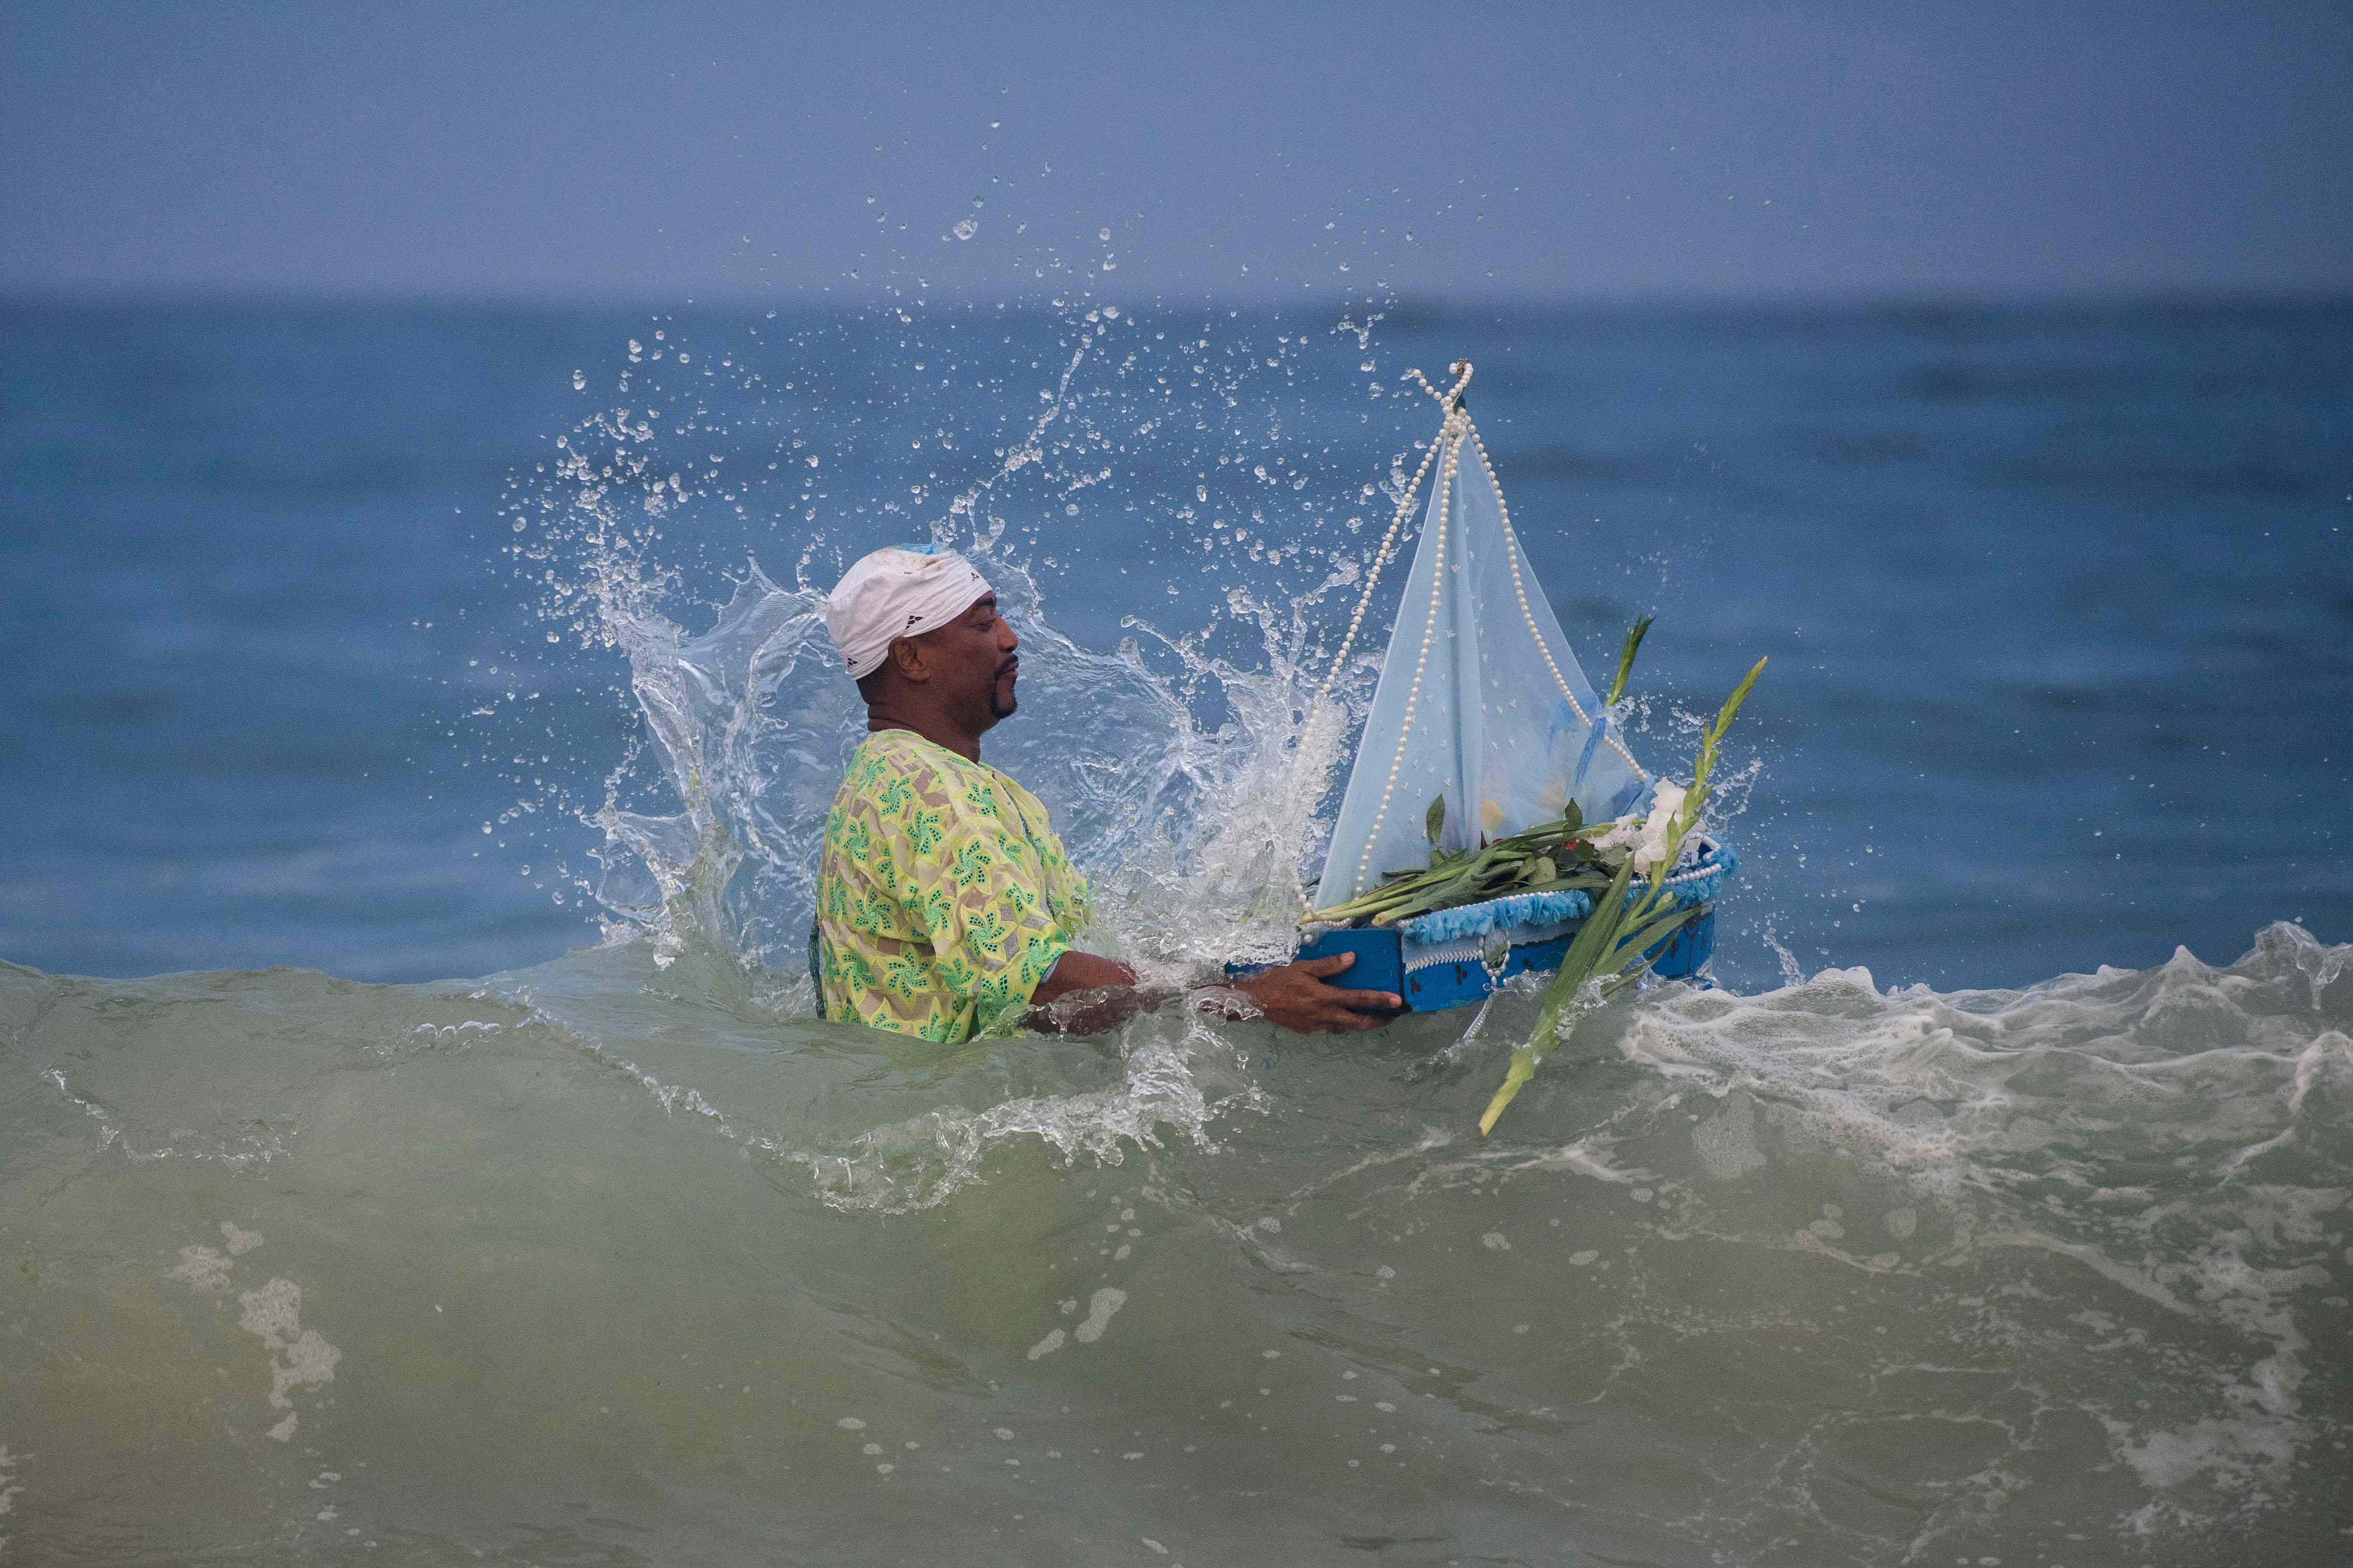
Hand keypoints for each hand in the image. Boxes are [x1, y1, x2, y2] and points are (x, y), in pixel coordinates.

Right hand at [1228, 952, 1403, 1033]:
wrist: (1254, 1001)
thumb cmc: (1278, 980)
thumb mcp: (1303, 967)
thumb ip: (1329, 965)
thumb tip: (1352, 958)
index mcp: (1324, 997)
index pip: (1359, 1000)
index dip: (1380, 1001)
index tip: (1398, 1002)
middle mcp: (1324, 1016)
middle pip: (1358, 1023)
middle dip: (1378, 1020)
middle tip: (1392, 1016)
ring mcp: (1316, 1026)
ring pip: (1345, 1028)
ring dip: (1361, 1023)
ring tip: (1373, 1017)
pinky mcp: (1308, 1031)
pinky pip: (1330, 1028)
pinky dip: (1342, 1024)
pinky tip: (1343, 1016)